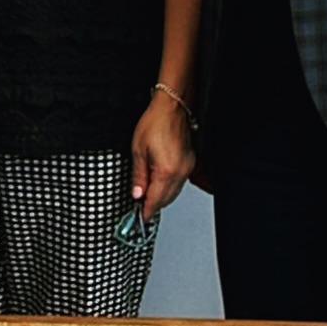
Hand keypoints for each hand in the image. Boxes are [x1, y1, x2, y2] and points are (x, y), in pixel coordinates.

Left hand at [131, 92, 195, 220]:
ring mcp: (187, 168)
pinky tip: (159, 184)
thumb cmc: (155, 123)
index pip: (156, 200)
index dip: (146, 211)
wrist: (171, 107)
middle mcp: (180, 173)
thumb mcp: (138, 150)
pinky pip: (179, 183)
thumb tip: (137, 194)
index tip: (139, 218)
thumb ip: (138, 176)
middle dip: (153, 205)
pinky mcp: (189, 163)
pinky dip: (169, 187)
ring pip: (174, 193)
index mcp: (166, 171)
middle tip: (140, 207)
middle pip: (166, 199)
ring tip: (147, 195)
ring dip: (161, 197)